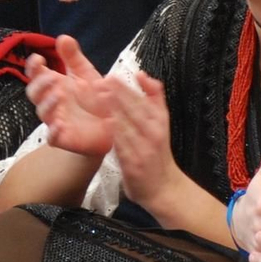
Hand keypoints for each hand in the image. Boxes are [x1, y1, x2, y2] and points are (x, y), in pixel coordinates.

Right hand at [26, 35, 112, 157]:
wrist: (112, 126)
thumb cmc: (95, 98)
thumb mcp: (86, 74)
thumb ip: (73, 57)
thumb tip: (62, 37)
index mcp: (54, 84)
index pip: (36, 74)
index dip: (33, 67)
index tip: (38, 59)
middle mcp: (51, 102)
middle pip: (34, 93)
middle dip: (40, 85)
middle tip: (52, 78)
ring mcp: (55, 120)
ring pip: (42, 113)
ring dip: (48, 104)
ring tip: (59, 96)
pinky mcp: (64, 138)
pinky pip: (53, 137)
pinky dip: (53, 132)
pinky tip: (59, 125)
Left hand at [94, 70, 187, 209]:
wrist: (163, 187)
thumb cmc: (157, 151)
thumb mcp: (161, 121)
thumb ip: (153, 97)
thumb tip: (141, 74)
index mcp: (160, 120)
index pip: (141, 100)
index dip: (125, 89)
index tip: (110, 77)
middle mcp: (154, 132)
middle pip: (134, 110)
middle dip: (115, 95)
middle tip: (98, 82)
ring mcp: (144, 149)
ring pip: (125, 126)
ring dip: (109, 111)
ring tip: (97, 98)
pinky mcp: (133, 164)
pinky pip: (121, 146)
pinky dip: (113, 135)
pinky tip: (103, 124)